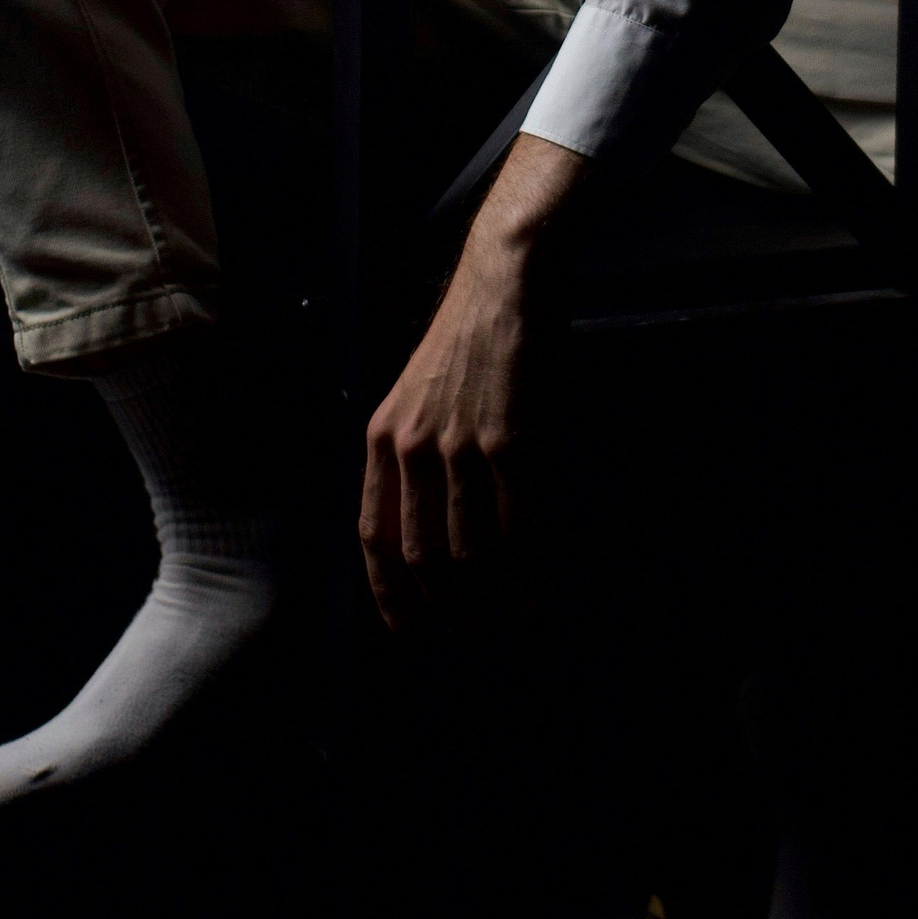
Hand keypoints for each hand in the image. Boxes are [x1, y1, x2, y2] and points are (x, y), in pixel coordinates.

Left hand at [359, 133, 587, 632]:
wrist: (506, 281)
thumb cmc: (470, 335)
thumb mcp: (419, 392)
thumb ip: (416, 450)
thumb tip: (434, 520)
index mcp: (383, 437)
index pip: (373, 537)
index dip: (390, 593)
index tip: (409, 629)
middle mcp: (412, 449)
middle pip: (423, 557)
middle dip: (449, 609)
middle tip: (474, 637)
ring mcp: (460, 448)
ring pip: (472, 551)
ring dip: (495, 596)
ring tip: (515, 617)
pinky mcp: (510, 443)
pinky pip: (518, 524)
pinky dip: (532, 564)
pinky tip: (544, 580)